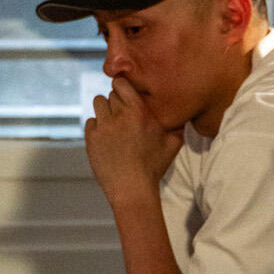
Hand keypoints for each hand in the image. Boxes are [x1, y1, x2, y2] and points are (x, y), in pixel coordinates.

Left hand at [84, 77, 182, 201]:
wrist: (132, 189)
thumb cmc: (154, 166)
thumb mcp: (173, 143)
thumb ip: (177, 123)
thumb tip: (182, 110)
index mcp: (139, 112)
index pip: (122, 83)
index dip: (122, 87)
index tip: (126, 93)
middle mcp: (119, 116)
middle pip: (111, 94)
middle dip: (117, 101)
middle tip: (123, 114)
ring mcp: (103, 127)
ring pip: (98, 103)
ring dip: (105, 109)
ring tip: (113, 122)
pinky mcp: (91, 138)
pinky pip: (91, 121)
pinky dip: (97, 126)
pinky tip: (106, 137)